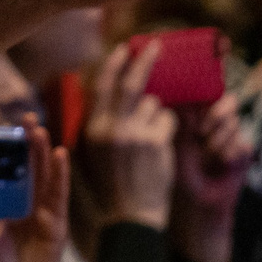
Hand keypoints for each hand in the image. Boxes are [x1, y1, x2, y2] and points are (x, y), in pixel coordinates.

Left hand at [0, 126, 68, 261]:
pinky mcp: (55, 227)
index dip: (5, 154)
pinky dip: (59, 177)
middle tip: (24, 118)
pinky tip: (59, 155)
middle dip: (27, 144)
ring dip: (42, 153)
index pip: (6, 176)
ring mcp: (42, 216)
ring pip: (44, 178)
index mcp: (5, 209)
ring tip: (39, 130)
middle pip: (28, 170)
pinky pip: (57, 197)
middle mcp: (24, 208)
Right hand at [80, 39, 176, 229]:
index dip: (114, 64)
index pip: (102, 86)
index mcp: (92, 129)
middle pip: (131, 83)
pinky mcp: (155, 141)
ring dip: (157, 115)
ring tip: (151, 141)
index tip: (124, 49)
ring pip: (155, 105)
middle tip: (156, 45)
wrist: (131, 216)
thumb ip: (107, 124)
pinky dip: (168, 130)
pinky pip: (168, 121)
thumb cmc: (116, 185)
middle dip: (145, 60)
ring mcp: (134, 133)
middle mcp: (110, 128)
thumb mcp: (99, 153)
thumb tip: (125, 92)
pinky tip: (160, 150)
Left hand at [172, 98, 251, 261]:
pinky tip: (224, 165)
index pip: (206, 99)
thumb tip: (184, 105)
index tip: (197, 117)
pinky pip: (244, 143)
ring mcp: (230, 139)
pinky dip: (233, 154)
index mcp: (195, 123)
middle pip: (226, 105)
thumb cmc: (182, 181)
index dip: (204, 103)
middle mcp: (214, 128)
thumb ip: (183, 129)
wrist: (201, 210)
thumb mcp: (179, 153)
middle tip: (204, 135)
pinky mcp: (243, 153)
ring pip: (234, 123)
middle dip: (216, 118)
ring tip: (212, 156)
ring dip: (222, 140)